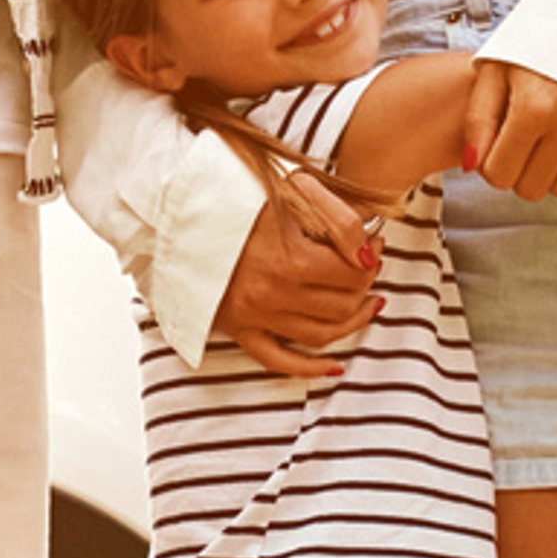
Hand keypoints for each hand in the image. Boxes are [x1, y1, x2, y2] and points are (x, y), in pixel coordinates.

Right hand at [223, 175, 380, 381]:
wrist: (182, 209)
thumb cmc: (239, 194)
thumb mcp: (295, 188)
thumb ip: (340, 219)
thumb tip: (369, 252)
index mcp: (290, 258)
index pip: (353, 274)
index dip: (372, 258)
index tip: (373, 245)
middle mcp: (273, 293)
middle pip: (342, 305)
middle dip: (363, 286)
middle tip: (366, 268)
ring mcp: (254, 315)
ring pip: (321, 335)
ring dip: (351, 322)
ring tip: (363, 304)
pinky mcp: (237, 328)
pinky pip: (279, 361)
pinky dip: (310, 369)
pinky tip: (334, 366)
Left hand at [462, 61, 556, 202]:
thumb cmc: (537, 41)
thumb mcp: (496, 68)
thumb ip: (479, 118)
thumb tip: (471, 165)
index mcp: (535, 107)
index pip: (499, 175)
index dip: (490, 164)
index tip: (496, 143)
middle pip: (529, 189)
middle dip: (517, 170)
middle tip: (518, 140)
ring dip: (546, 172)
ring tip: (542, 138)